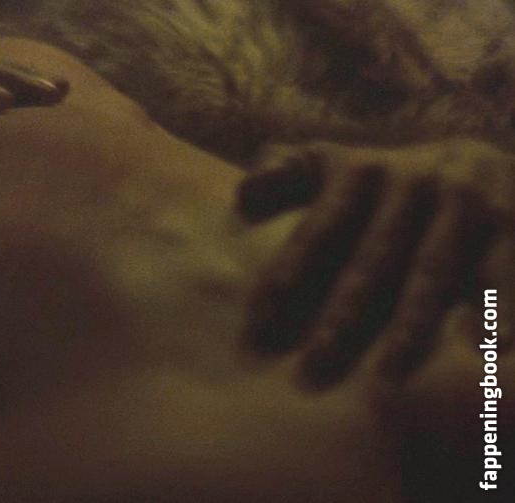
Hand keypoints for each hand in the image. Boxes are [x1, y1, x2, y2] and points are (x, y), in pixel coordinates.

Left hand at [237, 139, 513, 388]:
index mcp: (361, 172)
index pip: (318, 231)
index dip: (288, 276)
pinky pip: (502, 275)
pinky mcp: (511, 226)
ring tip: (388, 376)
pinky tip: (490, 352)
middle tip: (313, 367)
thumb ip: (286, 175)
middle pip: (372, 260)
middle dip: (342, 316)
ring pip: (433, 273)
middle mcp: (413, 182)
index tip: (257, 328)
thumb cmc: (386, 182)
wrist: (486, 162)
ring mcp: (465, 203)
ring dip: (412, 326)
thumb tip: (243, 194)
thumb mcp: (335, 164)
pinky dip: (500, 313)